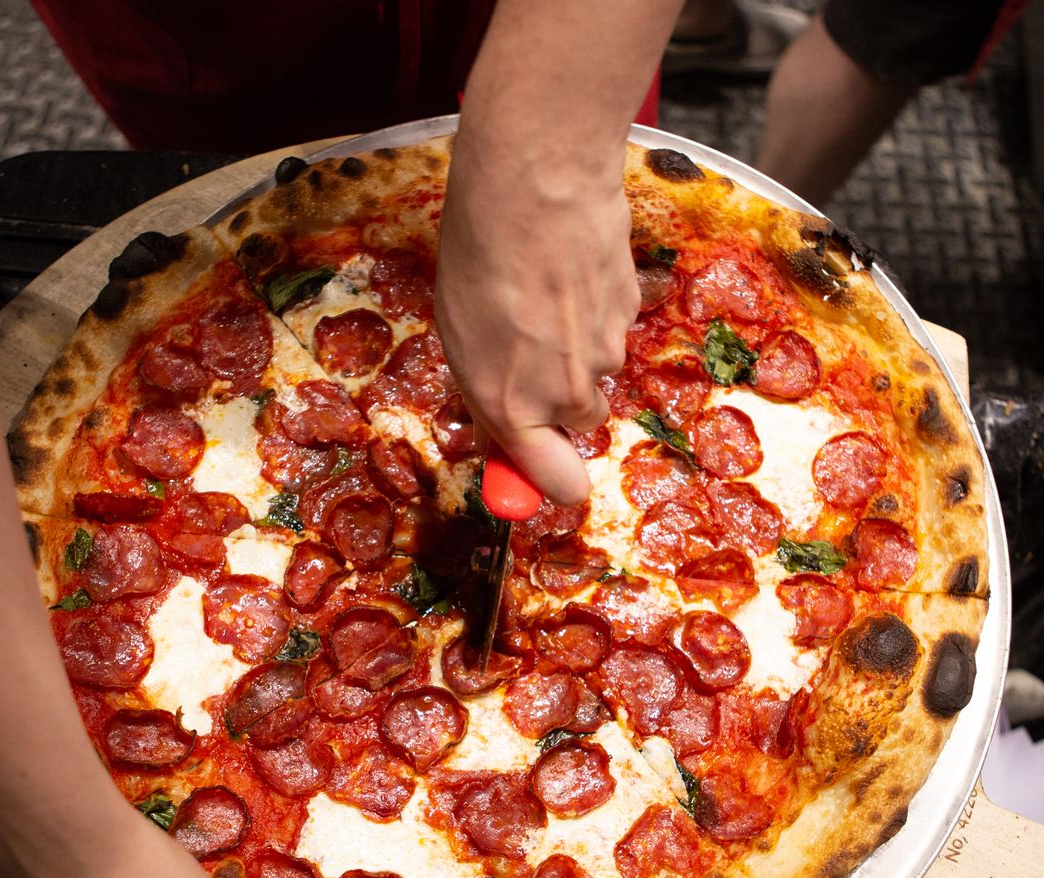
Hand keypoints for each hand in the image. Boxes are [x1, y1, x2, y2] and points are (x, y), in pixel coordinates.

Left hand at [436, 128, 638, 505]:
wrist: (535, 180)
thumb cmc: (479, 255)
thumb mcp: (459, 338)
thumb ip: (489, 393)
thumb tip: (505, 428)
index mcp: (513, 408)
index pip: (557, 483)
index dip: (558, 484)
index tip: (559, 482)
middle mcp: (565, 394)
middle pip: (580, 421)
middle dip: (562, 397)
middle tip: (532, 347)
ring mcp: (606, 353)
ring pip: (598, 371)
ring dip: (577, 347)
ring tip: (544, 294)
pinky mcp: (631, 313)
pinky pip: (614, 328)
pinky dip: (595, 310)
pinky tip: (569, 271)